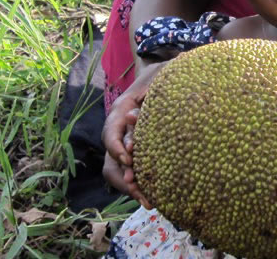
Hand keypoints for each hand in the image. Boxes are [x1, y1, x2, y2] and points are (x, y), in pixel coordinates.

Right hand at [101, 62, 164, 208]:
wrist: (165, 78)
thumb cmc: (163, 76)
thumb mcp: (160, 75)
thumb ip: (157, 85)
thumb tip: (147, 101)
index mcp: (121, 111)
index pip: (111, 133)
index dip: (117, 147)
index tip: (129, 158)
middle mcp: (120, 131)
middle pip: (111, 160)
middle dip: (123, 176)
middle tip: (138, 187)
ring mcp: (127, 144)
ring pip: (118, 172)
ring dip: (131, 188)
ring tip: (149, 201)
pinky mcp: (137, 155)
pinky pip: (132, 175)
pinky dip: (140, 188)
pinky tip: (154, 199)